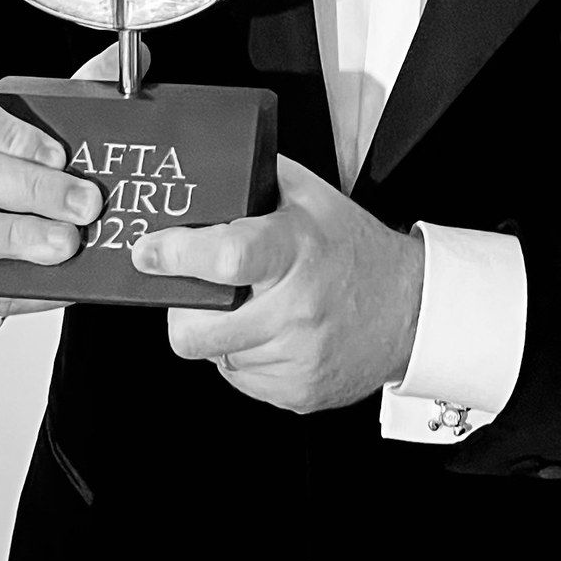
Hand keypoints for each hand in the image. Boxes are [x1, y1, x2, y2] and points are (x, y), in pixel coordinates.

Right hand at [0, 89, 102, 324]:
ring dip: (17, 235)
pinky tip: (51, 281)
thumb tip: (129, 63)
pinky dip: (11, 284)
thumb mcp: (24, 133)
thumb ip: (69, 99)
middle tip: (85, 204)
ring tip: (67, 244)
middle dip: (31, 188)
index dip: (12, 134)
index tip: (60, 154)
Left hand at [131, 155, 425, 413]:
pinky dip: (246, 358)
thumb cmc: (355, 250)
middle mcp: (297, 309)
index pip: (224, 258)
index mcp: (295, 252)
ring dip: (222, 335)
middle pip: (196, 332)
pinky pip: (241, 380)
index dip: (176, 256)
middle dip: (185, 313)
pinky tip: (274, 335)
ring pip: (216, 357)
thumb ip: (257, 179)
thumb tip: (204, 168)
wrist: (412, 309)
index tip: (148, 253)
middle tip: (203, 296)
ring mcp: (298, 357)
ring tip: (256, 310)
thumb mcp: (310, 197)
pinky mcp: (299, 392)